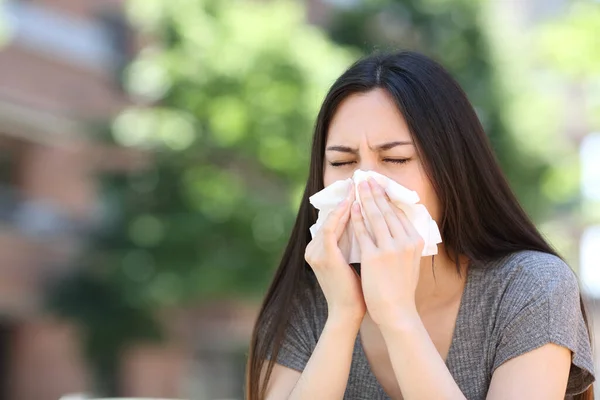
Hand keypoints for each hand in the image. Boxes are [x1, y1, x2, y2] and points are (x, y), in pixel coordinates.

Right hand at [305, 185, 365, 322]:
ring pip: (331, 220)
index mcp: (318, 250)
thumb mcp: (352, 261)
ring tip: (357, 188)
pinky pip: (332, 229)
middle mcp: (313, 249)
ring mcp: (316, 252)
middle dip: (346, 199)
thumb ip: (353, 243)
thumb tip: (368, 225)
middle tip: (359, 182)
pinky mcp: (324, 256)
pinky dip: (342, 216)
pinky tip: (353, 205)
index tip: (359, 190)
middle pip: (330, 217)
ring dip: (345, 203)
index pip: (332, 221)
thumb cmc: (356, 289)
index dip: (345, 204)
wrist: (349, 313)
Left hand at [351, 178, 423, 327]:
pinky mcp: (374, 256)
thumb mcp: (411, 262)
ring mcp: (390, 248)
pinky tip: (351, 208)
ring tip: (358, 187)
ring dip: (365, 199)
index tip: (379, 186)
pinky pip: (363, 231)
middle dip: (375, 193)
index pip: (399, 214)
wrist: (396, 311)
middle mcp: (405, 241)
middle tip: (366, 179)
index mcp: (416, 241)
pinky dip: (356, 218)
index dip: (387, 198)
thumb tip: (400, 228)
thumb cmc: (402, 289)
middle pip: (387, 211)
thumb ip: (407, 244)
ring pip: (375, 217)